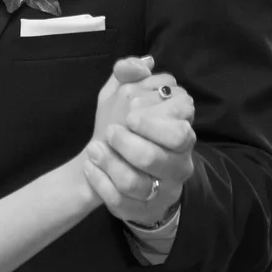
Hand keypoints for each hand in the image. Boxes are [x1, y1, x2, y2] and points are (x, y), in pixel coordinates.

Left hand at [85, 64, 196, 227]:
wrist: (119, 169)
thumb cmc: (129, 129)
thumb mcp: (127, 97)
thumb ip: (132, 75)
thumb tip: (145, 62)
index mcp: (181, 138)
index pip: (179, 133)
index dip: (153, 124)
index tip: (130, 116)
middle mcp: (176, 166)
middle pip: (155, 158)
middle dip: (128, 144)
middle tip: (110, 132)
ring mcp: (158, 190)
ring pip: (135, 183)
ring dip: (110, 164)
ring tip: (94, 150)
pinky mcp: (138, 209)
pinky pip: (118, 201)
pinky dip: (99, 183)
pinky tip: (90, 168)